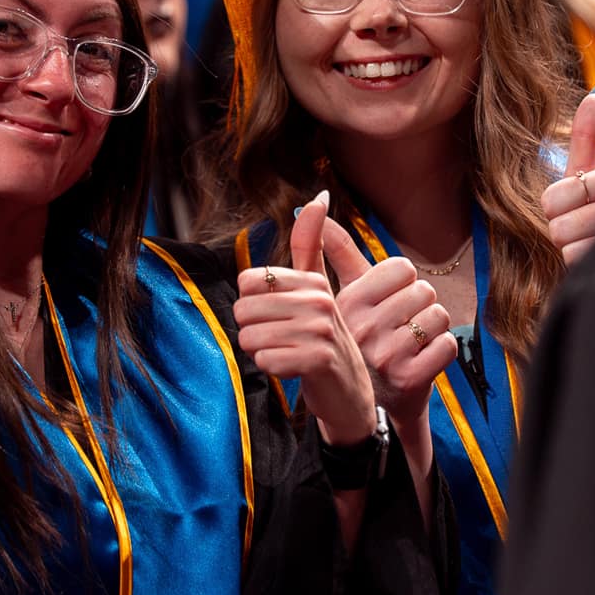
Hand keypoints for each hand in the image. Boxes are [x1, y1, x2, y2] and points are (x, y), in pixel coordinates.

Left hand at [234, 191, 376, 445]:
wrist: (350, 396)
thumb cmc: (324, 342)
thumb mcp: (317, 291)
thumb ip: (310, 246)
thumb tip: (318, 198)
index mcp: (314, 281)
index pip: (249, 281)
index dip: (253, 306)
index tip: (278, 318)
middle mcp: (320, 300)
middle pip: (243, 310)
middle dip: (253, 332)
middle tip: (282, 343)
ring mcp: (321, 330)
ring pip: (251, 337)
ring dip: (261, 353)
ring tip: (288, 357)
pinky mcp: (319, 360)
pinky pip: (266, 361)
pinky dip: (271, 370)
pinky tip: (293, 372)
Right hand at [323, 217, 457, 425]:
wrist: (364, 400)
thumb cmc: (355, 333)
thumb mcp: (338, 292)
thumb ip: (329, 246)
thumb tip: (319, 198)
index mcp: (346, 301)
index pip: (402, 268)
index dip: (401, 284)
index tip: (386, 302)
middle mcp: (361, 327)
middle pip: (424, 291)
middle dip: (418, 306)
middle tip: (398, 327)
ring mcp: (384, 356)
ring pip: (438, 316)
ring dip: (431, 329)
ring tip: (409, 343)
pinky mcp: (408, 380)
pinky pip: (447, 345)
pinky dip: (441, 351)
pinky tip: (420, 360)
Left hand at [541, 89, 594, 264]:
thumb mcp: (588, 168)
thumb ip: (588, 133)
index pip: (551, 199)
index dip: (555, 205)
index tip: (579, 202)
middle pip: (558, 228)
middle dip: (564, 229)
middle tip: (584, 224)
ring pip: (569, 249)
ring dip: (574, 249)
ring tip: (592, 240)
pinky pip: (579, 268)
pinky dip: (582, 266)